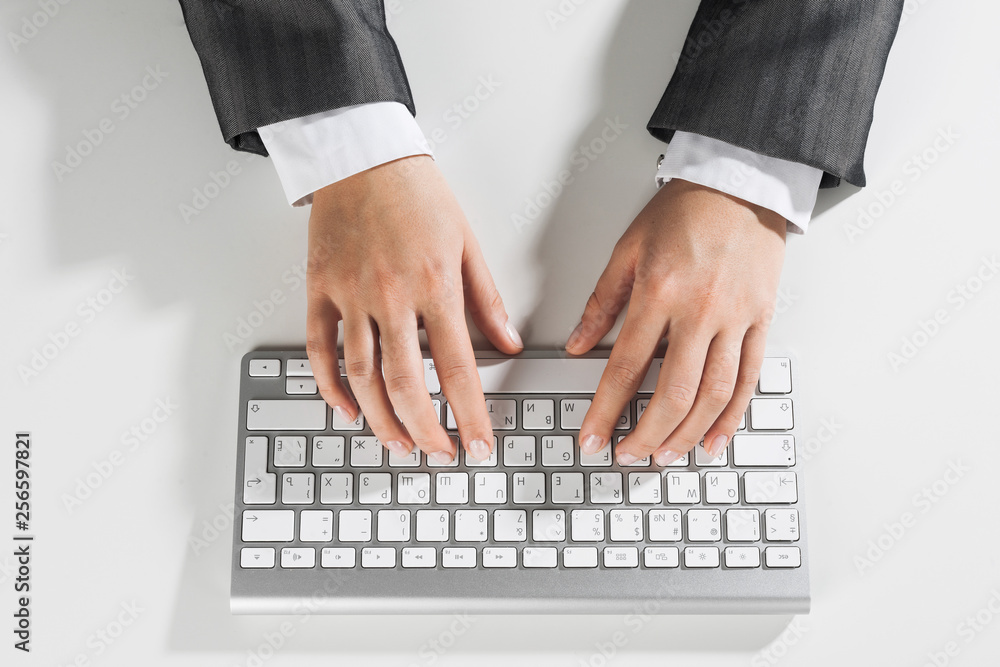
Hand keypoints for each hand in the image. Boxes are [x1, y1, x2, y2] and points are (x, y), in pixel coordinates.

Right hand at [306, 155, 522, 462]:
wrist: (363, 156)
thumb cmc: (418, 194)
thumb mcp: (467, 243)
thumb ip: (486, 300)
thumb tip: (508, 345)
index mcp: (435, 286)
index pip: (458, 369)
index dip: (470, 416)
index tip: (479, 445)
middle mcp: (391, 297)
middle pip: (407, 385)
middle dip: (426, 431)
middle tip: (439, 454)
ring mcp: (350, 296)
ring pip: (362, 377)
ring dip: (381, 420)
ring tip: (399, 445)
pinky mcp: (319, 291)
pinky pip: (320, 350)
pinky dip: (331, 387)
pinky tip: (347, 410)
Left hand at [566, 178, 785, 465]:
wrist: (740, 183)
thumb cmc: (683, 212)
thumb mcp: (627, 249)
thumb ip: (601, 302)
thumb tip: (577, 346)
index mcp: (658, 293)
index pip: (626, 368)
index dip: (606, 410)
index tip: (592, 438)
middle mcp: (699, 311)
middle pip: (673, 393)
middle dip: (647, 435)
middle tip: (629, 457)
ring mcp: (735, 319)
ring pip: (714, 394)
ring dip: (688, 434)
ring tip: (666, 456)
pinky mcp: (761, 320)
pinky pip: (749, 378)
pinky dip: (733, 415)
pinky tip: (716, 438)